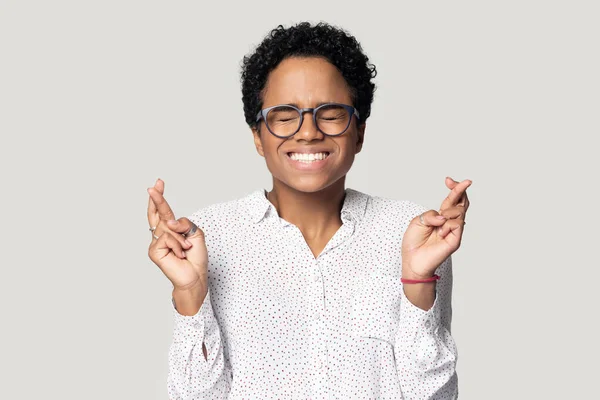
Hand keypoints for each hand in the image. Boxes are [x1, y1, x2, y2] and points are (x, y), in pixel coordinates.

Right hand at [147, 178, 207, 292]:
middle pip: (157, 213)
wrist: (195, 276)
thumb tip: (169, 221)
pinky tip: (180, 255)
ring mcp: (156, 243)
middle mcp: (161, 235)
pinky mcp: (154, 251)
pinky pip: (167, 238)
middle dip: (157, 199)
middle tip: (153, 186)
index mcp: (171, 230)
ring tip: (186, 250)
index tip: (158, 183)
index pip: (163, 211)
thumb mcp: (195, 234)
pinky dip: (178, 245)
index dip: (160, 197)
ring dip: (181, 238)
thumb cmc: (195, 257)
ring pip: (167, 228)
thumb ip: (184, 223)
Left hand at [401, 177, 471, 278]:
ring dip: (448, 212)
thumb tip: (444, 216)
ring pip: (459, 211)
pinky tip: (440, 233)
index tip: (448, 180)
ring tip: (438, 225)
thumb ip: (430, 214)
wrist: (412, 261)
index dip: (453, 189)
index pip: (452, 200)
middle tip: (458, 182)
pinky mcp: (455, 240)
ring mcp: (454, 231)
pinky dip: (447, 225)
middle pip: (462, 203)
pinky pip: (457, 224)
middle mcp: (449, 222)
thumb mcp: (417, 222)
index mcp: (440, 217)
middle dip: (460, 189)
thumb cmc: (413, 243)